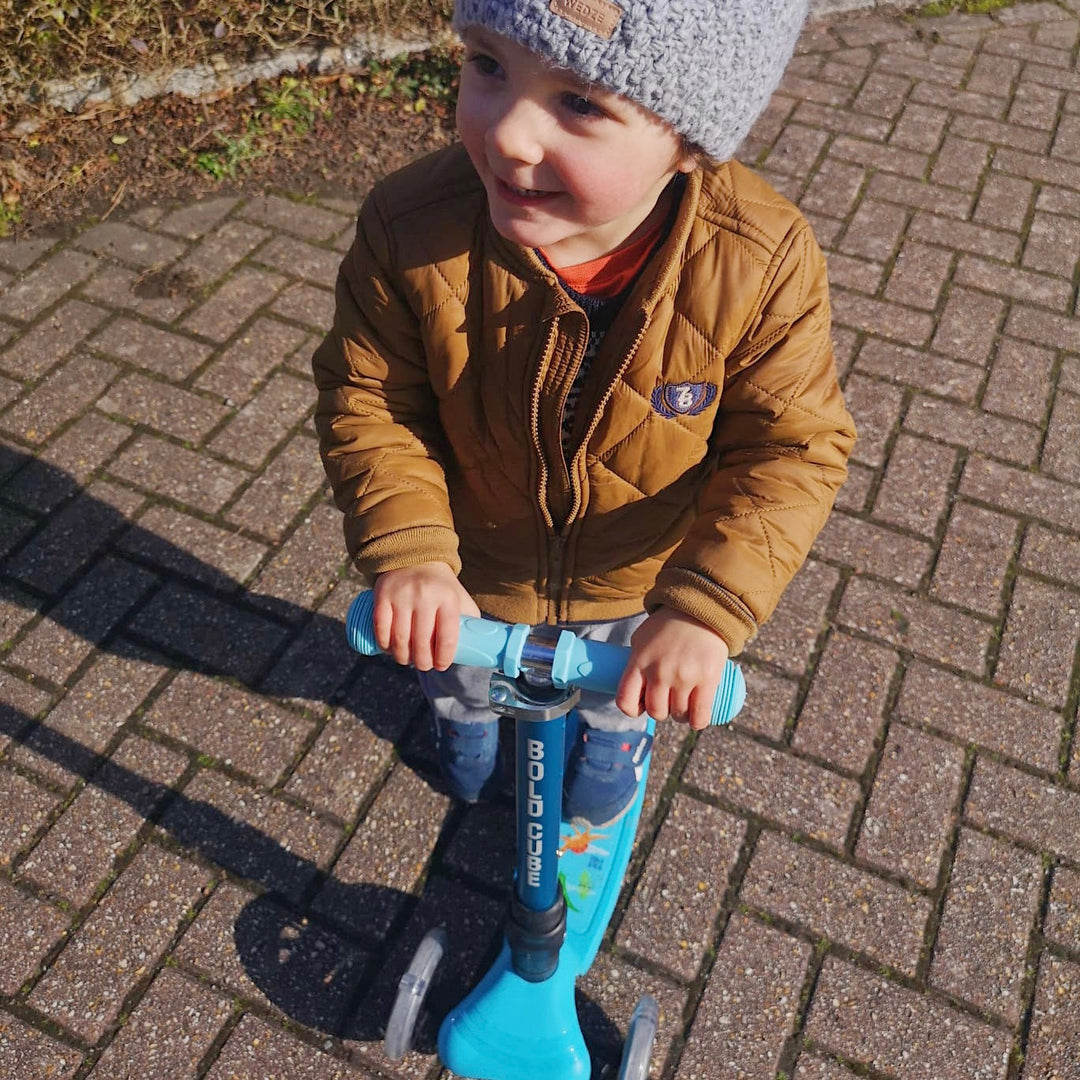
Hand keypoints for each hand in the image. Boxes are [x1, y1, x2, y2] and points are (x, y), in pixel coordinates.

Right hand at [372, 563, 479, 670]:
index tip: (441, 666)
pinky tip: (389, 650)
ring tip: (407, 660)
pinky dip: (384, 645)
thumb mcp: (460, 598)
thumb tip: (478, 649)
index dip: (443, 658)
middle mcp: (426, 596)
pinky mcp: (383, 595)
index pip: (447, 638)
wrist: (415, 556)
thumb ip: (469, 621)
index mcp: (449, 599)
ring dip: (402, 657)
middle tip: (423, 665)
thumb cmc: (441, 586)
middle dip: (422, 662)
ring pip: (399, 639)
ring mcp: (402, 595)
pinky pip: (380, 628)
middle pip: (421, 643)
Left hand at [616, 607, 729, 729]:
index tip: (641, 705)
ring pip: (677, 714)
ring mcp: (683, 677)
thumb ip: (636, 662)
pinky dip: (697, 721)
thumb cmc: (668, 625)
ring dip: (680, 715)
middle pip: (655, 711)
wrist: (701, 610)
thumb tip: (633, 688)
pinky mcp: (707, 679)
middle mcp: (659, 672)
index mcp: (639, 662)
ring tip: (684, 704)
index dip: (633, 709)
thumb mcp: (642, 638)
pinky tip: (696, 717)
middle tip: (668, 701)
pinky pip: (700, 715)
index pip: (625, 701)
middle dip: (661, 711)